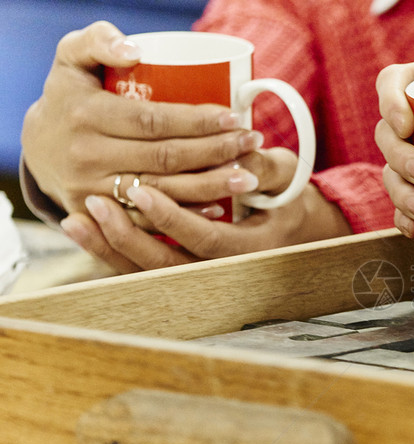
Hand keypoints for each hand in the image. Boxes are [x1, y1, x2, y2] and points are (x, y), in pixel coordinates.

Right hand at [20, 21, 262, 216]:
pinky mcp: (100, 216)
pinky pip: (147, 221)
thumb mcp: (72, 58)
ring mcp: (92, 191)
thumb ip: (98, 40)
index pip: (153, 120)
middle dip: (216, 151)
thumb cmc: (70, 96)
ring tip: (248, 176)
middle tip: (252, 143)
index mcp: (86, 115)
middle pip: (165, 158)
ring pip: (162, 192)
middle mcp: (88, 156)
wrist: (38, 148)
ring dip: (210, 186)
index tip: (233, 117)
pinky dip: (184, 216)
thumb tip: (136, 49)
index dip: (197, 121)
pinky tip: (218, 207)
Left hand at [60, 147, 350, 272]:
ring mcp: (198, 275)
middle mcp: (221, 270)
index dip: (171, 217)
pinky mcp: (179, 269)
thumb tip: (243, 151)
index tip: (141, 189)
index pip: (205, 240)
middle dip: (126, 236)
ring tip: (75, 220)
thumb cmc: (287, 199)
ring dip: (108, 247)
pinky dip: (109, 251)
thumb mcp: (286, 179)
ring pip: (146, 273)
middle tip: (95, 204)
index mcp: (251, 248)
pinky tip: (83, 230)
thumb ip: (265, 167)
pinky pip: (139, 268)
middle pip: (165, 265)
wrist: (291, 229)